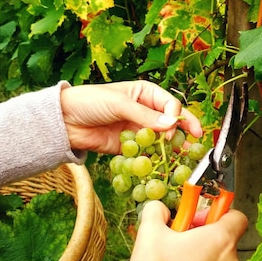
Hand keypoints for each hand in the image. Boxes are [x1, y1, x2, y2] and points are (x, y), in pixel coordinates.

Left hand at [60, 81, 201, 152]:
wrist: (64, 121)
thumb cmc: (89, 101)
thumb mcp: (118, 104)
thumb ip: (144, 116)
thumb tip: (170, 126)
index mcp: (145, 94)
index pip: (169, 105)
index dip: (174, 117)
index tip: (172, 130)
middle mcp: (144, 111)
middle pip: (170, 122)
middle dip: (183, 131)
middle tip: (197, 141)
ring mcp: (137, 130)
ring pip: (160, 140)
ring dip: (171, 149)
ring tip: (184, 159)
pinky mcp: (128, 147)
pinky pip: (145, 154)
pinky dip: (152, 160)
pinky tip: (160, 166)